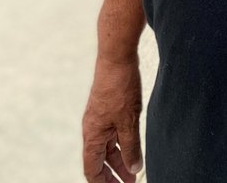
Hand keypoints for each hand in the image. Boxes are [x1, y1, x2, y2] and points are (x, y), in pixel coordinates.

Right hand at [82, 52, 143, 182]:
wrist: (117, 56)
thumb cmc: (119, 87)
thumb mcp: (128, 121)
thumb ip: (131, 147)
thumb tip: (134, 169)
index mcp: (92, 135)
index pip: (92, 170)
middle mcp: (93, 129)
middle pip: (100, 161)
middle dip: (113, 175)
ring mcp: (101, 118)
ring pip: (108, 147)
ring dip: (120, 160)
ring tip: (134, 172)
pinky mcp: (109, 109)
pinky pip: (113, 133)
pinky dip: (122, 144)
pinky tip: (133, 148)